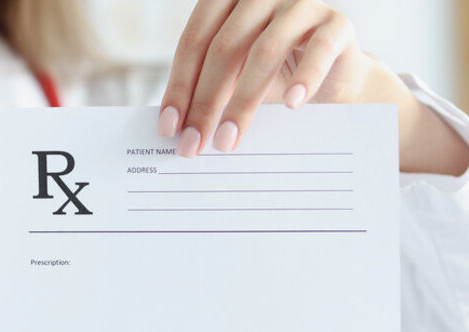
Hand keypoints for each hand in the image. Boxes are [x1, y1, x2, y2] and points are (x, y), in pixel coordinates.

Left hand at [159, 0, 468, 174]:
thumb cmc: (273, 78)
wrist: (334, 78)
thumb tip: (174, 129)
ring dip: (243, 102)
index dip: (179, 85)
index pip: (194, 41)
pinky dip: (305, 77)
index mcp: (226, 2)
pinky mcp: (337, 23)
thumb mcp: (233, 80)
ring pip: (264, 51)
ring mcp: (299, 6)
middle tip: (194, 143)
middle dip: (205, 102)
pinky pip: (319, 49)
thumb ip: (205, 92)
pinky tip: (292, 105)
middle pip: (224, 48)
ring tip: (228, 139)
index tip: (169, 128)